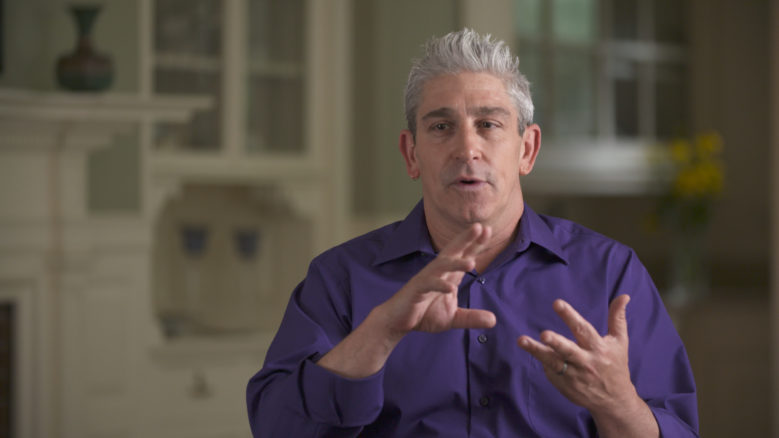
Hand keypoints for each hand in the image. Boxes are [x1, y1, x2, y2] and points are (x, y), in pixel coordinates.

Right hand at [378, 223, 496, 338]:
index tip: (488, 230)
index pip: (463, 256)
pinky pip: (428, 285)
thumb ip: (471, 317)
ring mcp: (426, 280)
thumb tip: (493, 320)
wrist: (398, 322)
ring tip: (471, 263)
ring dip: (455, 263)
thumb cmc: (424, 314)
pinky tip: (451, 288)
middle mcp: (437, 273)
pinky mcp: (416, 290)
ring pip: (441, 267)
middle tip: (479, 227)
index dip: (475, 244)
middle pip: (452, 252)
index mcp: (448, 276)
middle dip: (465, 240)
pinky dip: (439, 285)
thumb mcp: (452, 318)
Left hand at [517, 295, 638, 414]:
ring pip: (554, 362)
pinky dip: (544, 362)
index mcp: (599, 348)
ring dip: (537, 352)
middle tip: (543, 334)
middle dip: (555, 342)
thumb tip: (624, 296)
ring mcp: (575, 376)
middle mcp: (586, 362)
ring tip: (521, 341)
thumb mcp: (620, 342)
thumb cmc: (615, 365)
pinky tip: (535, 352)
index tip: (557, 303)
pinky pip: (551, 372)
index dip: (570, 316)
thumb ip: (617, 318)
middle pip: (568, 350)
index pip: (583, 330)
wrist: (615, 400)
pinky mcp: (565, 386)